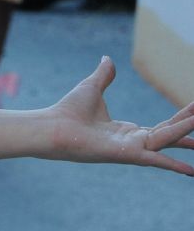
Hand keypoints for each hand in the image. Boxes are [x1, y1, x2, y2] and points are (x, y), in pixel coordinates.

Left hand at [44, 58, 193, 174]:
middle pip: (170, 134)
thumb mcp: (91, 87)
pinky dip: (173, 164)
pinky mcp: (125, 155)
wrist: (51, 125)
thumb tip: (107, 59)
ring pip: (166, 140)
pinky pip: (155, 158)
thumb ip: (103, 75)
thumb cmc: (68, 111)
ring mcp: (131, 150)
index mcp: (128, 131)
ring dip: (185, 134)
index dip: (182, 118)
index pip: (164, 126)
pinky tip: (191, 171)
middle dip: (189, 126)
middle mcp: (133, 142)